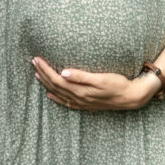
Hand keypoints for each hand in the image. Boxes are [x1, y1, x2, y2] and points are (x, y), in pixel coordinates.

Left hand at [31, 56, 160, 110]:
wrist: (130, 97)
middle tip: (34, 61)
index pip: (56, 79)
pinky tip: (50, 95)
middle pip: (55, 85)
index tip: (37, 59)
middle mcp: (78, 98)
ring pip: (58, 93)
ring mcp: (81, 103)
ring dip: (47, 84)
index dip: (45, 69)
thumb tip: (62, 73)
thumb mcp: (100, 78)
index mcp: (79, 90)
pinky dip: (56, 98)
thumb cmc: (117, 84)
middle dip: (43, 73)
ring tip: (37, 74)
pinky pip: (66, 102)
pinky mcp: (86, 104)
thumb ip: (80, 76)